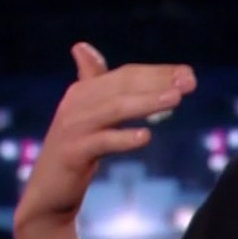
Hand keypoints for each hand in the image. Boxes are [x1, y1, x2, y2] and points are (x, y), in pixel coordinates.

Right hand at [13, 42, 196, 235]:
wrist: (48, 191)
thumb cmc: (74, 148)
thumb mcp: (86, 114)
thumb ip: (92, 81)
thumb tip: (81, 46)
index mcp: (84, 92)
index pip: (126, 75)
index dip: (157, 72)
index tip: (188, 73)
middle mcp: (76, 104)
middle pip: (122, 86)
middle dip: (158, 82)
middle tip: (189, 82)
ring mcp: (72, 128)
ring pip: (114, 109)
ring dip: (146, 102)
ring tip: (175, 99)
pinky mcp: (71, 154)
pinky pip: (100, 142)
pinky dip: (122, 138)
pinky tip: (144, 137)